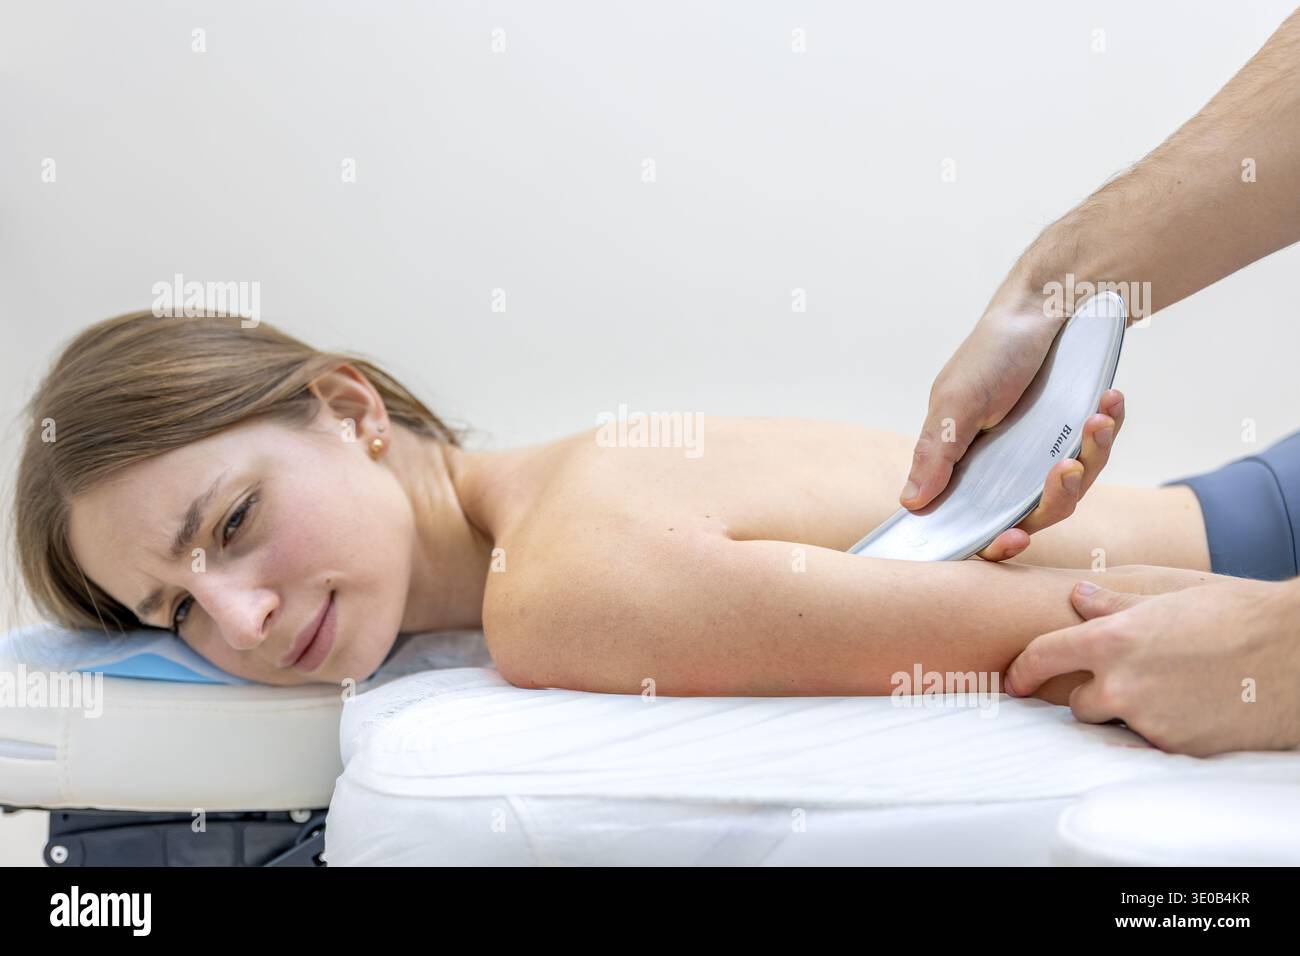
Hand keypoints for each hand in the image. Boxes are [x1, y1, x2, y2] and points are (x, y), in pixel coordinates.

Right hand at [899, 306, 1124, 560]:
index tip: (1012, 538)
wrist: (1043, 307)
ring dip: (1091, 457)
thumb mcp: (956, 402)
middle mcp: (1007, 468)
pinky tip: (1108, 403)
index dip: (995, 541)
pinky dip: (1108, 430)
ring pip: (1073, 488)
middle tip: (1066, 468)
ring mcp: (1045, 454)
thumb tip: (910, 503)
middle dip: (1055, 497)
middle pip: (1035, 514)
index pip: (978, 523)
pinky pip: (1100, 453)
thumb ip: (936, 454)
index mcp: (968, 467)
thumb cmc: (990, 353)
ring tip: (1095, 420)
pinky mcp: (1078, 437)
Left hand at [1005, 576, 1299, 755]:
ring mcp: (1147, 719)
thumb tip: (1077, 597)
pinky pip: (1150, 741)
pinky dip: (1161, 728)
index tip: (1014, 681)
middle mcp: (1122, 683)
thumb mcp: (1166, 600)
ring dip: (1126, 712)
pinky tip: (1190, 707)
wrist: (1292, 653)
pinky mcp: (1175, 747)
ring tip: (1167, 689)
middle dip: (1092, 694)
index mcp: (1113, 639)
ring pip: (1114, 724)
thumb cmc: (1234, 616)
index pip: (1044, 656)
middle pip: (1076, 703)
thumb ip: (1113, 606)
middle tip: (1128, 678)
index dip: (1023, 670)